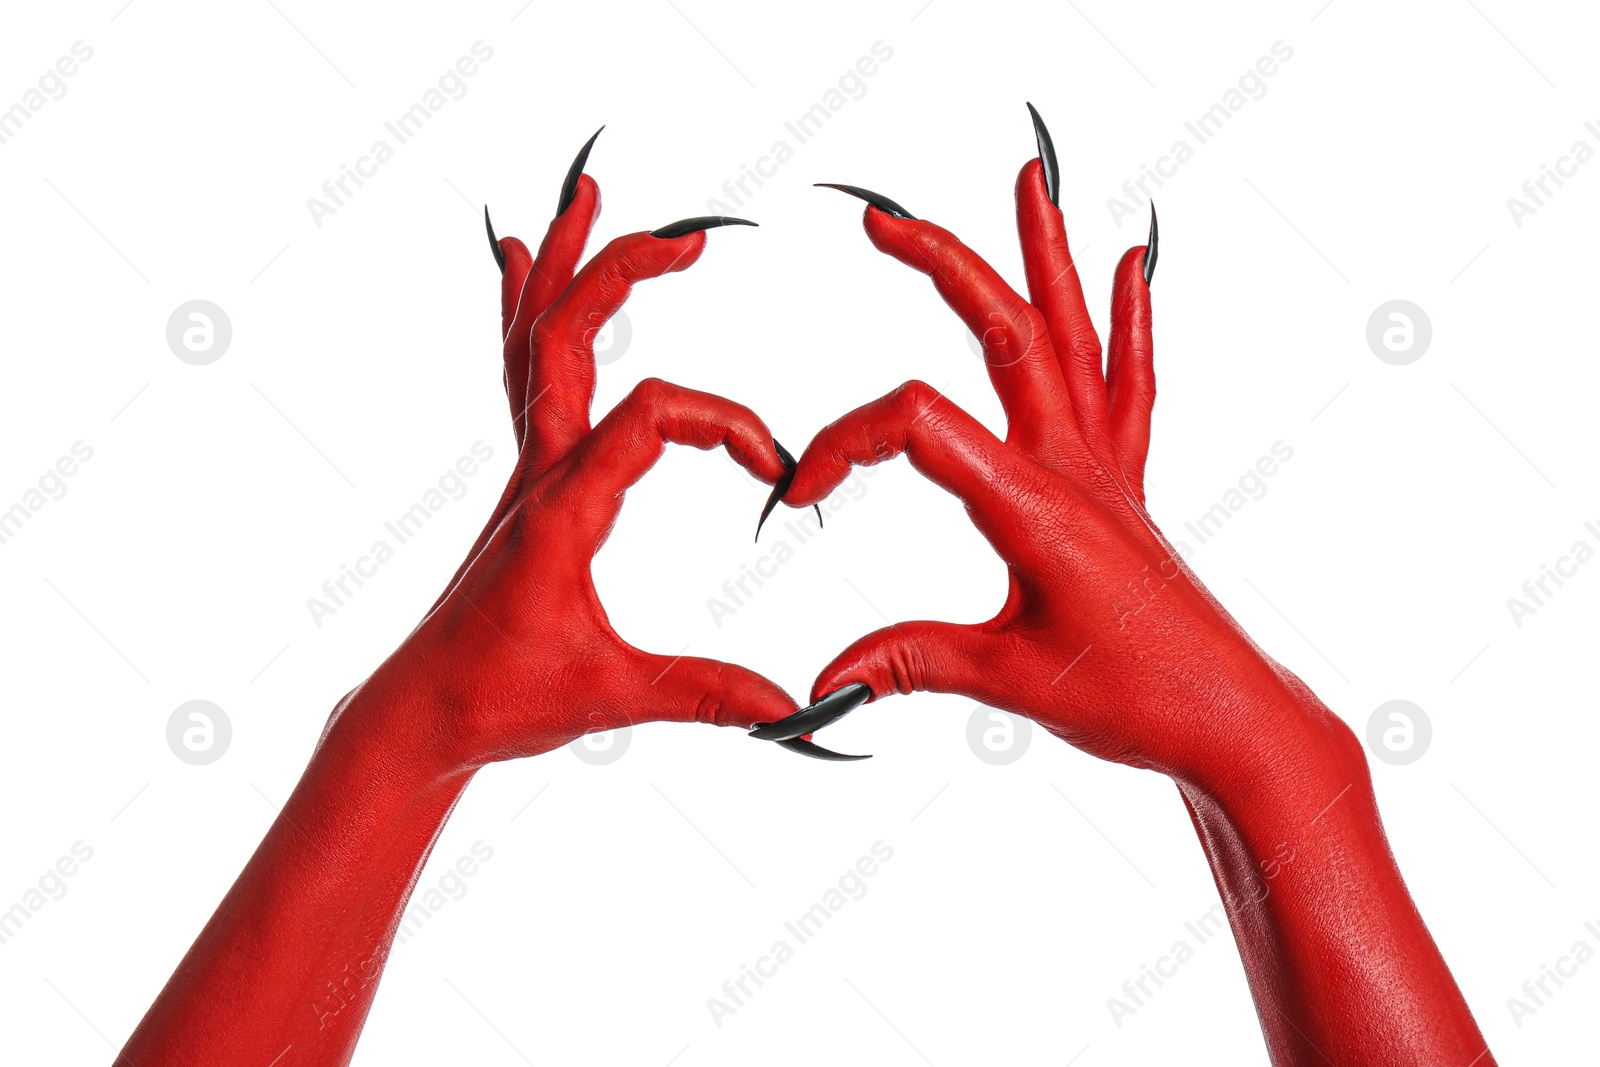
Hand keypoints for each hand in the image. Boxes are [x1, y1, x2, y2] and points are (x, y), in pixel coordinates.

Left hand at [352, 144, 799, 771]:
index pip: (648, 419)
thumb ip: (705, 693)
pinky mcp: (523, 481)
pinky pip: (521, 373)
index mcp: (560, 511)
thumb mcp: (610, 695)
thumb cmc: (500, 698)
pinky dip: (524, 310)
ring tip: (584, 200)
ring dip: (562, 268)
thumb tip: (790, 705)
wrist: (419, 708)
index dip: (722, 424)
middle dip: (620, 275)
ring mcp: (523, 470)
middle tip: (686, 240)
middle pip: (566, 339)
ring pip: (534, 342)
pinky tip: (522, 263)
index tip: (776, 468)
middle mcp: (535, 473)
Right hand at [777, 129, 1337, 789]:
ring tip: (1034, 182)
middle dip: (943, 265)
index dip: (847, 443)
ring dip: (1046, 256)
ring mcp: (1107, 471)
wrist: (1230, 719)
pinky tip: (1132, 267)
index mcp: (1035, 505)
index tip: (803, 491)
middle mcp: (1074, 469)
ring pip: (1073, 338)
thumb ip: (909, 663)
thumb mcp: (1009, 681)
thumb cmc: (1136, 700)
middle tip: (882, 223)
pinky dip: (1131, 322)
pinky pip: (1130, 389)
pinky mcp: (1126, 490)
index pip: (920, 425)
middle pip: (1006, 334)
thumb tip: (822, 679)